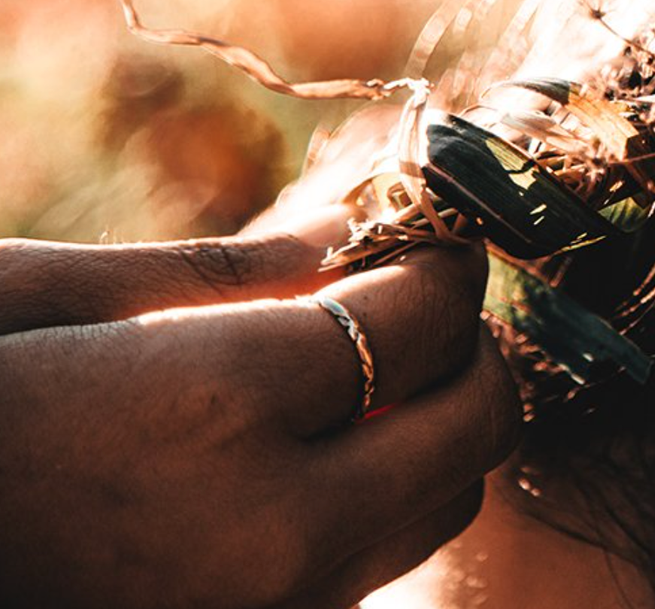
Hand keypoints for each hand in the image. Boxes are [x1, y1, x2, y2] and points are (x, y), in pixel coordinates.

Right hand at [0, 212, 521, 608]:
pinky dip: (380, 501)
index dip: (443, 264)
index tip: (436, 238)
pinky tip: (316, 456)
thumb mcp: (38, 302)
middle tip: (427, 298)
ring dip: (436, 428)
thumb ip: (219, 273)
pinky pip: (370, 570)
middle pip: (470, 426)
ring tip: (375, 374)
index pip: (416, 320)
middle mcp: (268, 529)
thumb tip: (349, 226)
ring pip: (440, 507)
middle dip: (470, 347)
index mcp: (214, 406)